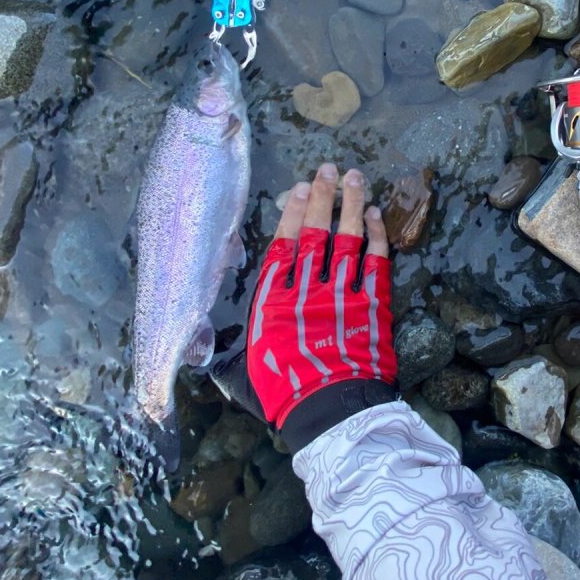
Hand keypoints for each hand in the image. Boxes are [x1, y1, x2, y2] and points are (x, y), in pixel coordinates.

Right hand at [243, 164, 397, 447]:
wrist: (331, 411)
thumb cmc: (283, 393)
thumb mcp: (246, 370)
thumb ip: (234, 346)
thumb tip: (203, 348)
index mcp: (273, 302)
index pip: (282, 246)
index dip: (291, 214)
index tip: (299, 188)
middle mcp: (307, 289)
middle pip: (316, 232)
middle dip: (323, 197)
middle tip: (330, 168)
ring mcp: (343, 294)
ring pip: (348, 239)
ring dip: (351, 205)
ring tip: (356, 177)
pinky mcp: (372, 306)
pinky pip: (376, 262)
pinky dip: (376, 237)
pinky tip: (375, 215)